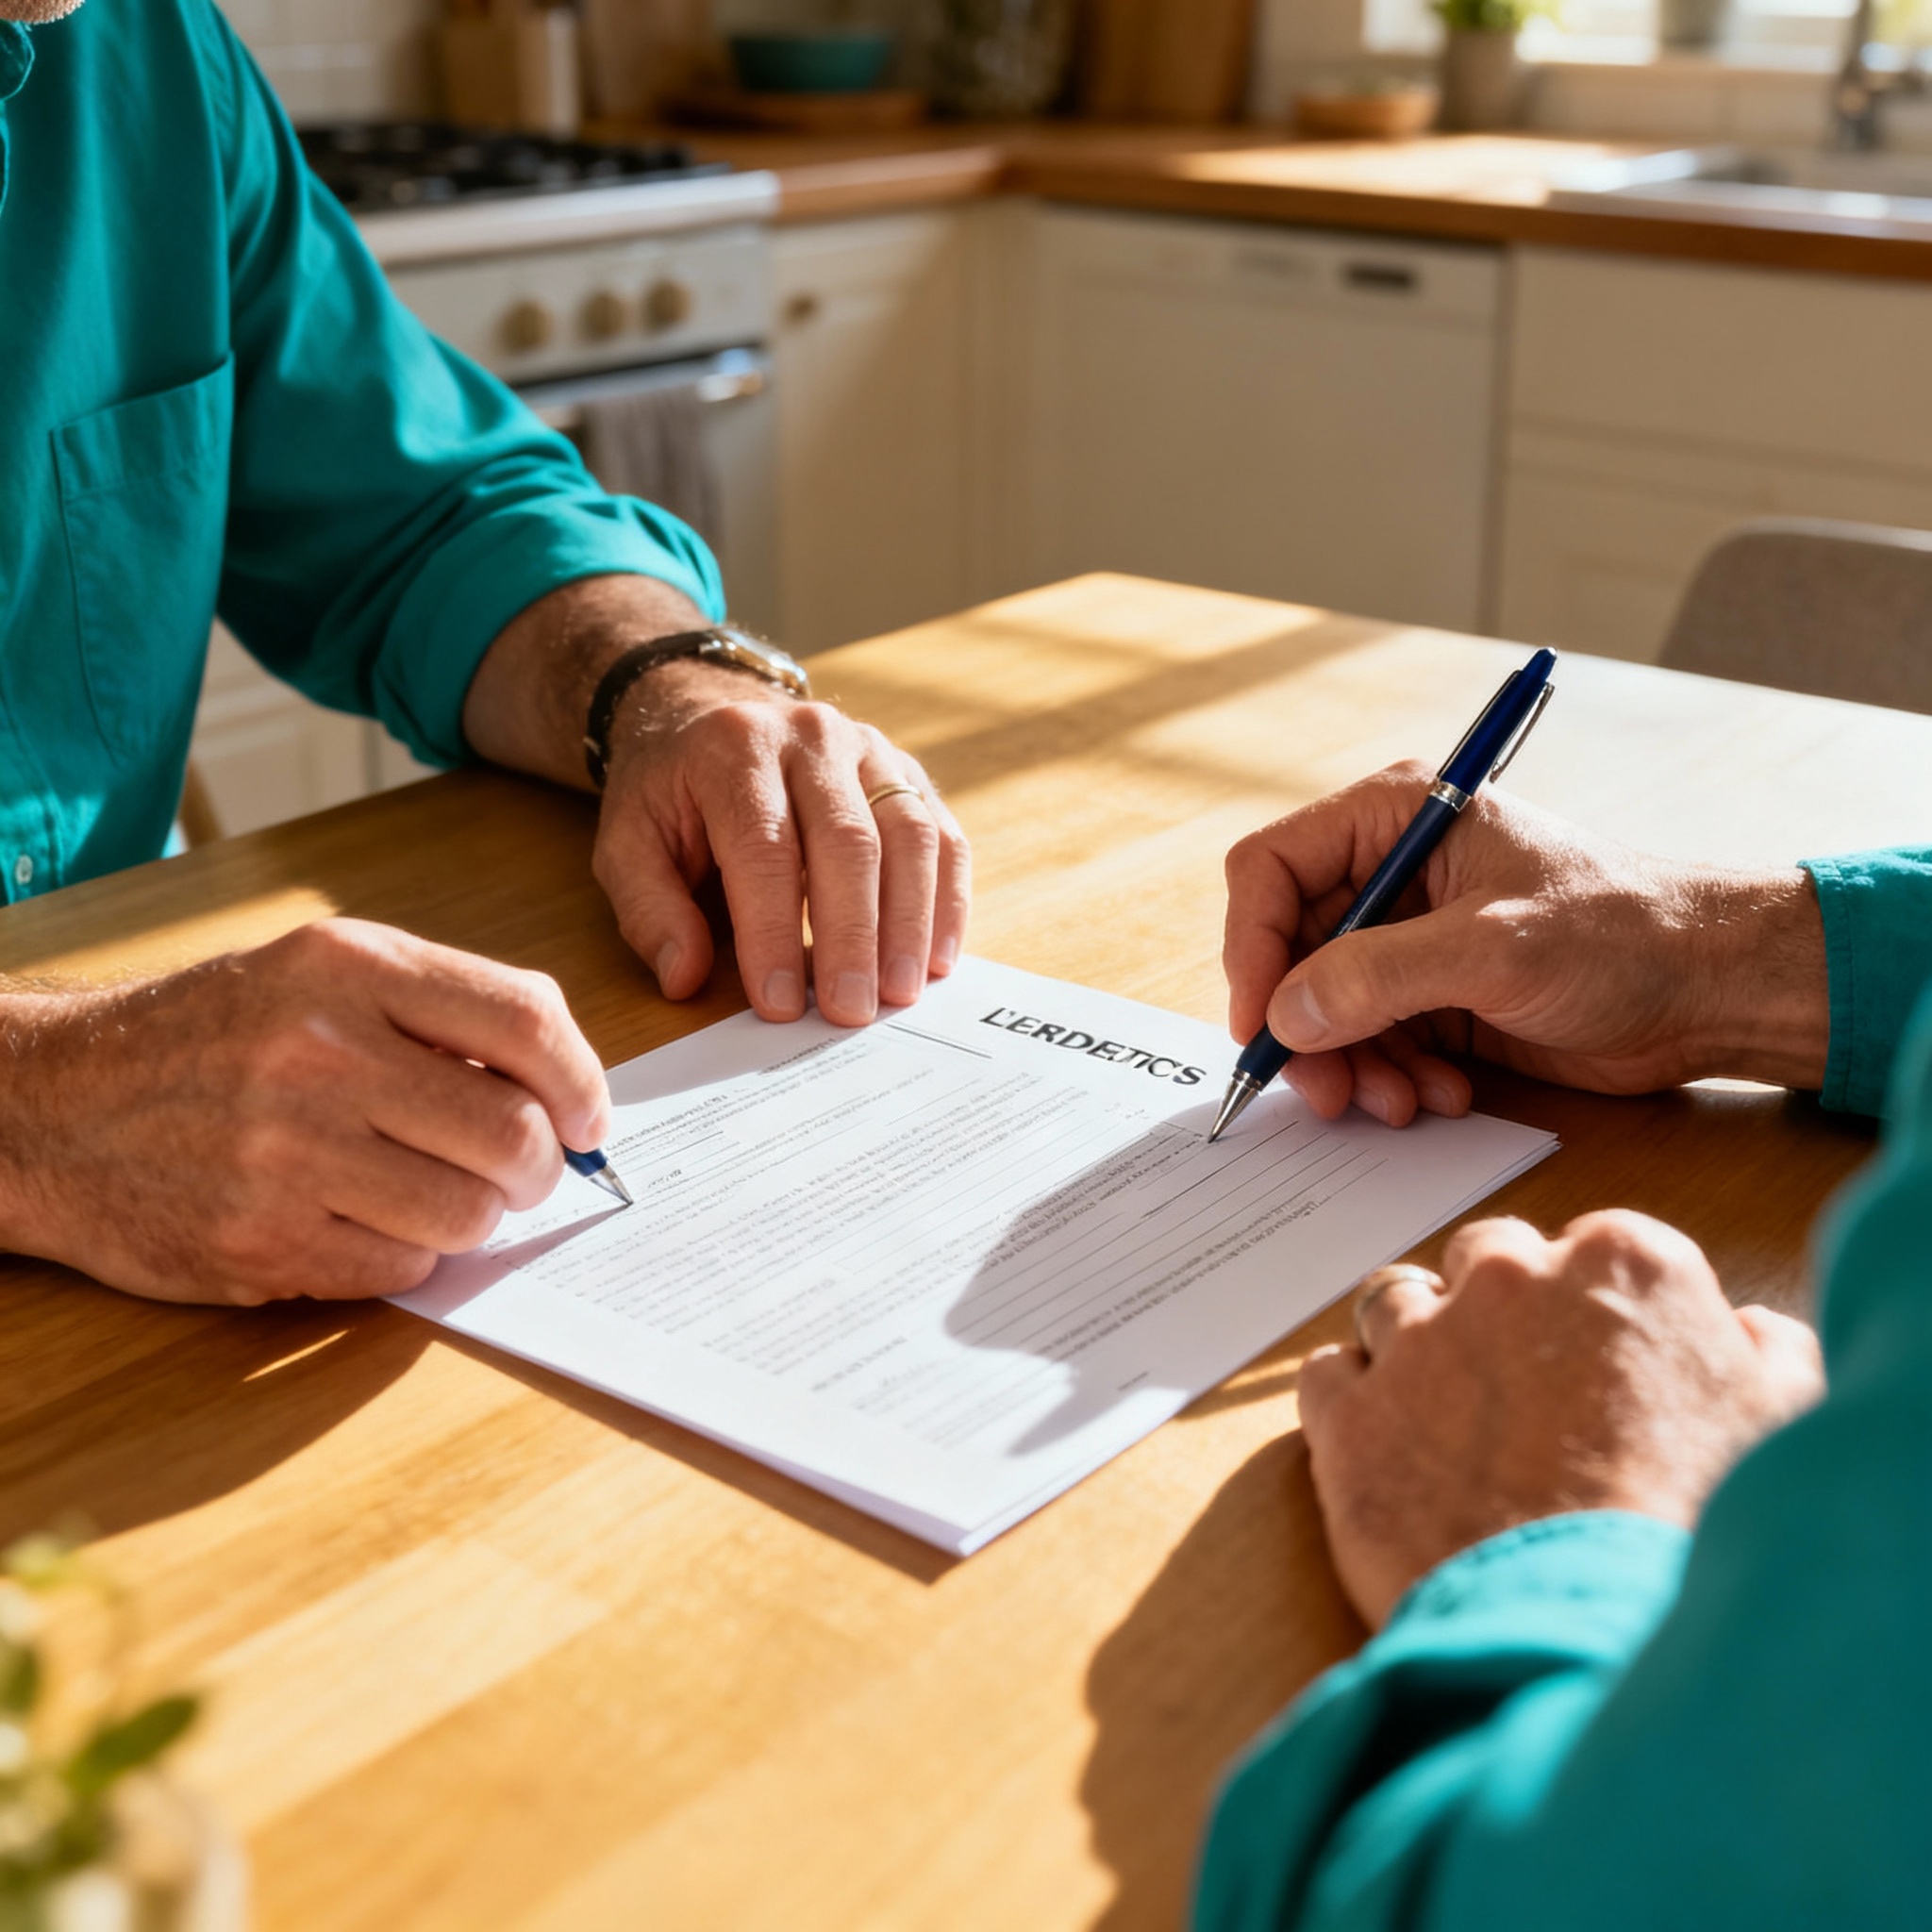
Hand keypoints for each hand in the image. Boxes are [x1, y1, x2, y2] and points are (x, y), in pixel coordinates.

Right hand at [0, 919, 610, 1305]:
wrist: (51, 1104)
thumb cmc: (215, 1037)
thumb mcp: (320, 975)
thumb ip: (442, 1010)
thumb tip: (567, 1089)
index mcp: (349, 967)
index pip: (527, 1021)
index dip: (583, 1083)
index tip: (588, 1120)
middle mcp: (319, 1051)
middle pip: (511, 1132)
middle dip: (537, 1166)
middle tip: (515, 1172)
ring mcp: (285, 1151)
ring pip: (467, 1212)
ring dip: (474, 1216)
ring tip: (434, 1193)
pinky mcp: (258, 1239)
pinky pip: (402, 1266)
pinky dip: (408, 1254)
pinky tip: (365, 1222)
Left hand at [592, 658, 970, 1027]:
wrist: (711, 718)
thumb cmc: (672, 795)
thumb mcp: (628, 844)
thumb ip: (650, 910)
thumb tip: (684, 977)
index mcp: (735, 749)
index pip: (765, 848)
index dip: (774, 931)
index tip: (779, 1004)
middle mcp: (812, 736)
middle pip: (849, 841)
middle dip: (852, 936)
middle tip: (850, 1013)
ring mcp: (870, 750)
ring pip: (910, 835)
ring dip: (910, 924)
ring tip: (899, 996)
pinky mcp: (908, 773)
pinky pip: (944, 837)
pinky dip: (947, 902)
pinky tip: (936, 961)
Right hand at [1222, 762, 1829, 1125]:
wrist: (1711, 991)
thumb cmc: (1624, 934)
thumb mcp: (1494, 949)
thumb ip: (1379, 976)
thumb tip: (1285, 1015)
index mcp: (1396, 819)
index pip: (1272, 869)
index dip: (1252, 947)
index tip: (1261, 1023)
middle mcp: (1391, 875)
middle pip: (1289, 951)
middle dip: (1305, 1028)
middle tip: (1328, 1092)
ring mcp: (1410, 940)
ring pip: (1323, 1010)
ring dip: (1350, 1067)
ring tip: (1401, 1103)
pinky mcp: (1432, 998)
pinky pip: (1370, 1044)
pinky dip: (1390, 1080)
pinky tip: (1441, 1097)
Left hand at [1298, 1212, 1823, 1627]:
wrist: (1591, 1626)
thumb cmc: (1695, 1529)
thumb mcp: (1778, 1425)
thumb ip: (1761, 1353)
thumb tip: (1748, 1330)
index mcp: (1623, 1264)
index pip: (1591, 1245)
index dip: (1590, 1304)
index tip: (1595, 1354)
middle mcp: (1509, 1279)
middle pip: (1486, 1256)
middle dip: (1497, 1306)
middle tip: (1519, 1384)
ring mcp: (1417, 1340)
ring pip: (1393, 1301)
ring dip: (1414, 1343)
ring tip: (1442, 1414)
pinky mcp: (1348, 1412)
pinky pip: (1327, 1374)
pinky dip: (1348, 1401)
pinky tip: (1382, 1445)